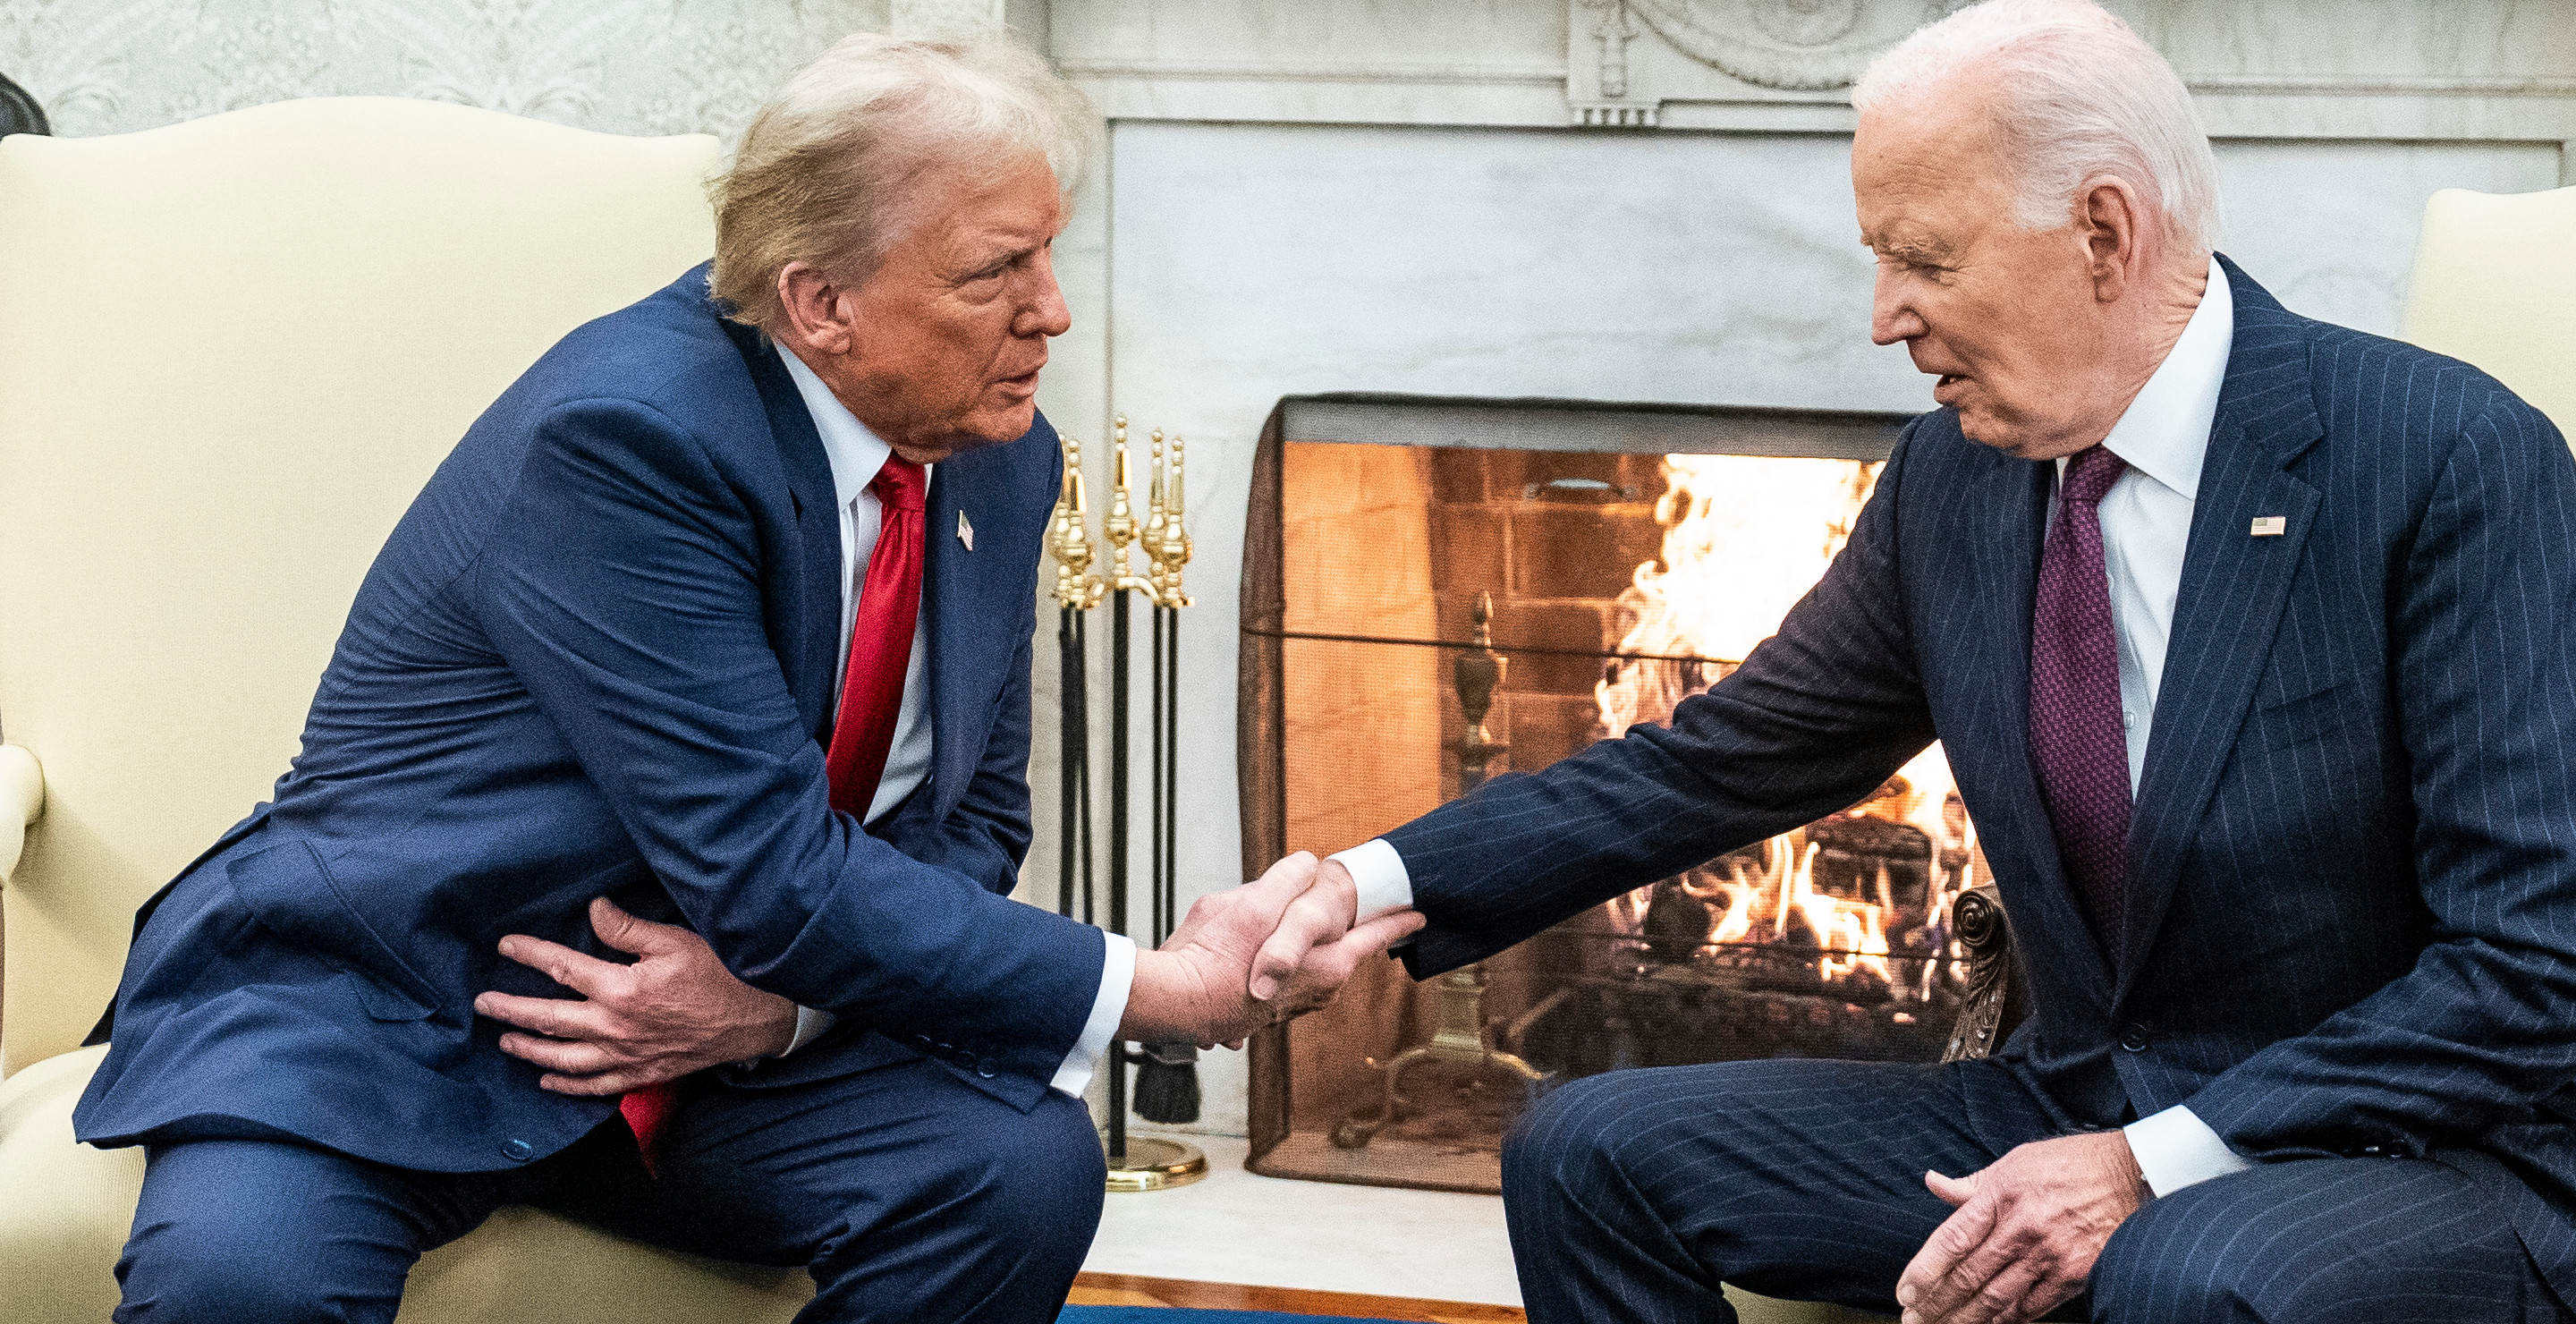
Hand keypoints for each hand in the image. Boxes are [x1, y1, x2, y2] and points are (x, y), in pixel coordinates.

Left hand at [475, 896, 797, 1094]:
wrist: (754, 1019)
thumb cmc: (719, 974)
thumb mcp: (675, 940)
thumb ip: (628, 929)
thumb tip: (593, 910)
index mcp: (620, 989)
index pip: (562, 969)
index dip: (530, 954)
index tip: (505, 946)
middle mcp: (614, 1027)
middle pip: (548, 1019)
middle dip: (511, 1010)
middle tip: (482, 1004)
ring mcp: (625, 1056)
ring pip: (563, 1058)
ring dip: (529, 1049)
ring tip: (505, 1040)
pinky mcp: (640, 1074)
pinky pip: (593, 1086)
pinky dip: (566, 1085)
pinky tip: (547, 1080)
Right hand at [1120, 852, 1424, 1047]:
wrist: (1173, 1003)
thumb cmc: (1214, 956)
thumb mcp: (1255, 901)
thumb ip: (1288, 879)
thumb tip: (1305, 866)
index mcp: (1327, 965)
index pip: (1374, 935)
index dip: (1397, 920)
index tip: (1419, 914)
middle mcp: (1317, 992)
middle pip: (1336, 948)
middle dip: (1331, 926)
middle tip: (1331, 904)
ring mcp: (1289, 1007)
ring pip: (1303, 963)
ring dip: (1293, 945)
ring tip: (1268, 926)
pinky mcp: (1262, 1013)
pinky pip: (1276, 979)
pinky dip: (1267, 964)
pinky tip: (1240, 954)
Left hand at [1895, 1130, 2146, 1323]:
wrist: (2131, 1174)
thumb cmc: (2069, 1164)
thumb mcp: (2014, 1162)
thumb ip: (1971, 1184)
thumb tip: (1933, 1183)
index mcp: (2001, 1195)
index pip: (1951, 1240)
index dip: (1923, 1271)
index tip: (1905, 1292)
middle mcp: (2022, 1227)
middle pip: (1969, 1276)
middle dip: (1935, 1303)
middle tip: (1914, 1319)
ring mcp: (2050, 1255)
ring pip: (1996, 1299)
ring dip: (1963, 1319)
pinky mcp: (2074, 1275)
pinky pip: (2031, 1308)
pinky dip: (2005, 1322)